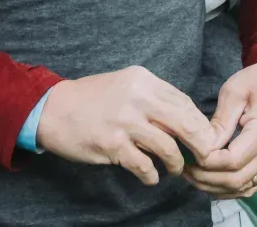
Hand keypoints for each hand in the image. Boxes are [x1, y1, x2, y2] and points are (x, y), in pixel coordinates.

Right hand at [35, 66, 218, 186]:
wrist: (53, 109)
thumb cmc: (92, 99)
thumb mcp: (125, 86)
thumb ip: (153, 98)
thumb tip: (187, 121)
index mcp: (142, 79)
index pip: (184, 102)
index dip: (199, 123)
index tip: (204, 137)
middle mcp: (137, 97)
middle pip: (185, 123)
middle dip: (200, 144)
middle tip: (204, 157)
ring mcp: (124, 121)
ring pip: (168, 147)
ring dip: (176, 163)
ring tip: (174, 169)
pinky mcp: (112, 144)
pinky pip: (144, 166)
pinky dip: (152, 176)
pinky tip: (150, 177)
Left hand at [184, 53, 256, 199]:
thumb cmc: (256, 81)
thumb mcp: (233, 92)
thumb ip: (219, 123)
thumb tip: (204, 149)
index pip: (233, 160)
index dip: (208, 163)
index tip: (188, 155)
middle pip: (237, 179)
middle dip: (207, 179)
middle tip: (184, 169)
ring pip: (243, 188)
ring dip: (215, 186)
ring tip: (192, 175)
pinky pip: (251, 186)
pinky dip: (229, 187)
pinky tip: (210, 180)